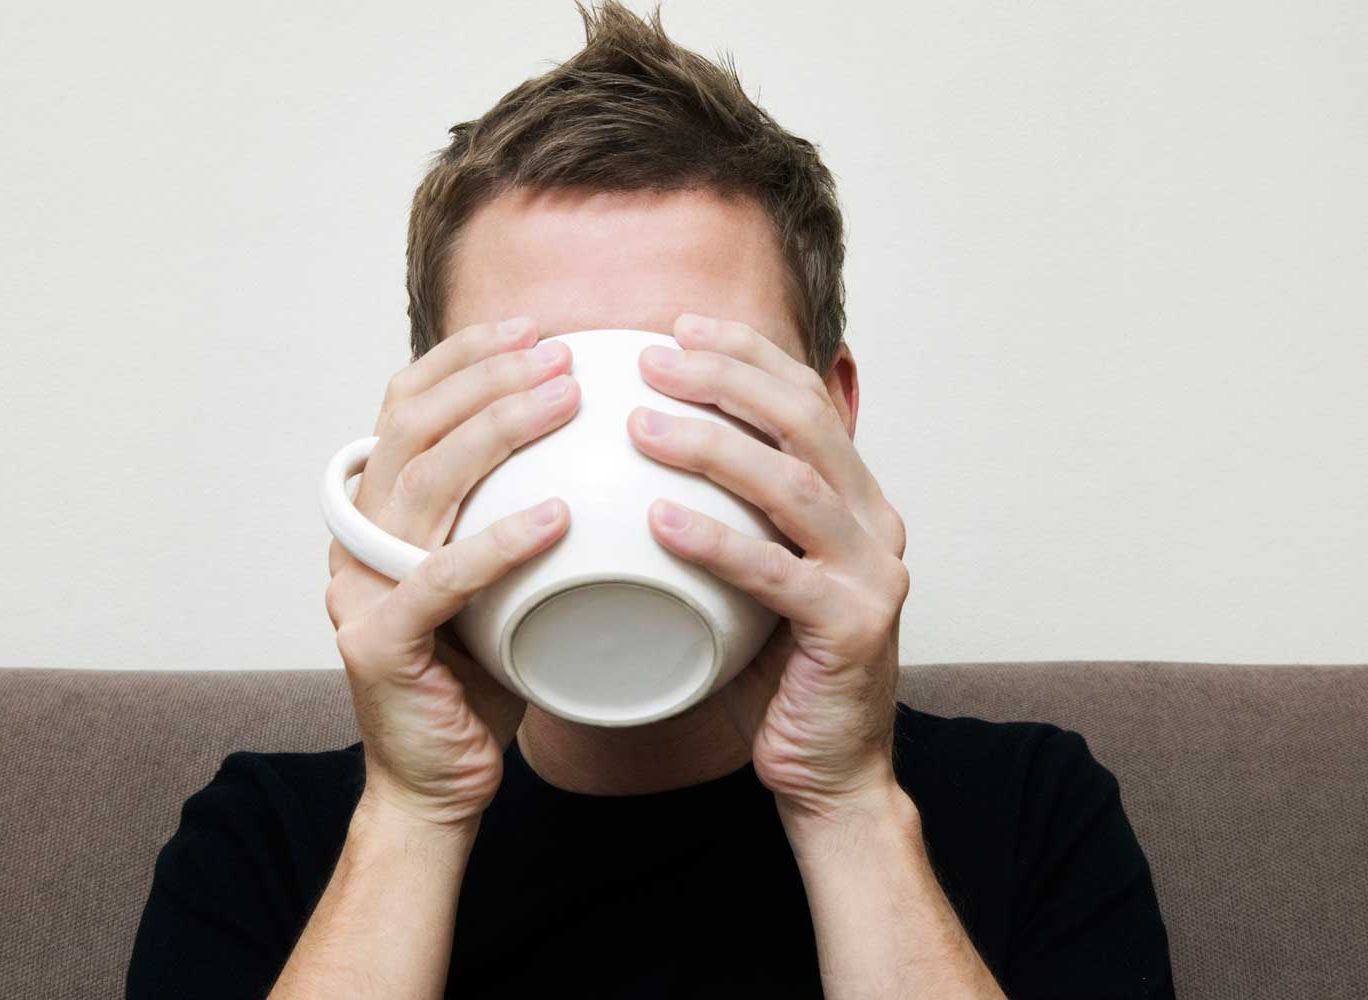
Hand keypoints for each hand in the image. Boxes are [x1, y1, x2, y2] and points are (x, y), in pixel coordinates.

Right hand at [326, 316, 577, 827]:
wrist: (439, 784)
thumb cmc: (481, 677)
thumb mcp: (500, 578)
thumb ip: (516, 514)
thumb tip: (602, 451)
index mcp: (380, 513)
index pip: (405, 408)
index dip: (461, 357)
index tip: (530, 328)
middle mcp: (359, 538)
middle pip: (413, 427)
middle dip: (487, 376)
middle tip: (560, 353)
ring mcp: (360, 588)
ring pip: (424, 482)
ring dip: (497, 429)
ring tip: (564, 399)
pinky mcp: (378, 643)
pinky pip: (441, 578)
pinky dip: (500, 541)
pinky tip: (559, 517)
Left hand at [627, 313, 909, 825]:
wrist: (830, 770)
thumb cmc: (779, 671)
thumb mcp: (758, 575)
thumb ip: (732, 516)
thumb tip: (637, 460)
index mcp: (857, 499)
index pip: (806, 400)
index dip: (747, 354)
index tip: (680, 325)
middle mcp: (876, 523)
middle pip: (804, 423)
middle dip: (727, 378)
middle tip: (653, 357)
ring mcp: (871, 574)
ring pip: (793, 485)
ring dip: (713, 446)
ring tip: (641, 425)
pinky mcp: (851, 628)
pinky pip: (776, 574)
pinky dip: (717, 541)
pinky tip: (659, 521)